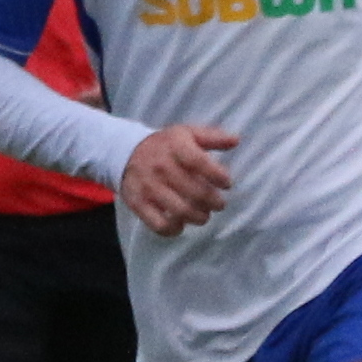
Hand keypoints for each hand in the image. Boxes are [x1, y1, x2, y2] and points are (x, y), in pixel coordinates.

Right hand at [119, 124, 238, 236]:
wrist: (125, 152)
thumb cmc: (164, 145)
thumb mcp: (187, 133)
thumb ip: (212, 137)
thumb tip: (236, 140)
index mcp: (175, 146)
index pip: (200, 163)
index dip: (218, 176)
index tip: (226, 183)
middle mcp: (161, 167)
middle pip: (195, 192)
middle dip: (214, 202)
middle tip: (218, 204)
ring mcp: (148, 187)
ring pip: (181, 211)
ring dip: (199, 217)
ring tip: (204, 215)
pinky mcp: (138, 204)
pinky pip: (160, 225)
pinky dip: (175, 229)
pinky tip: (182, 224)